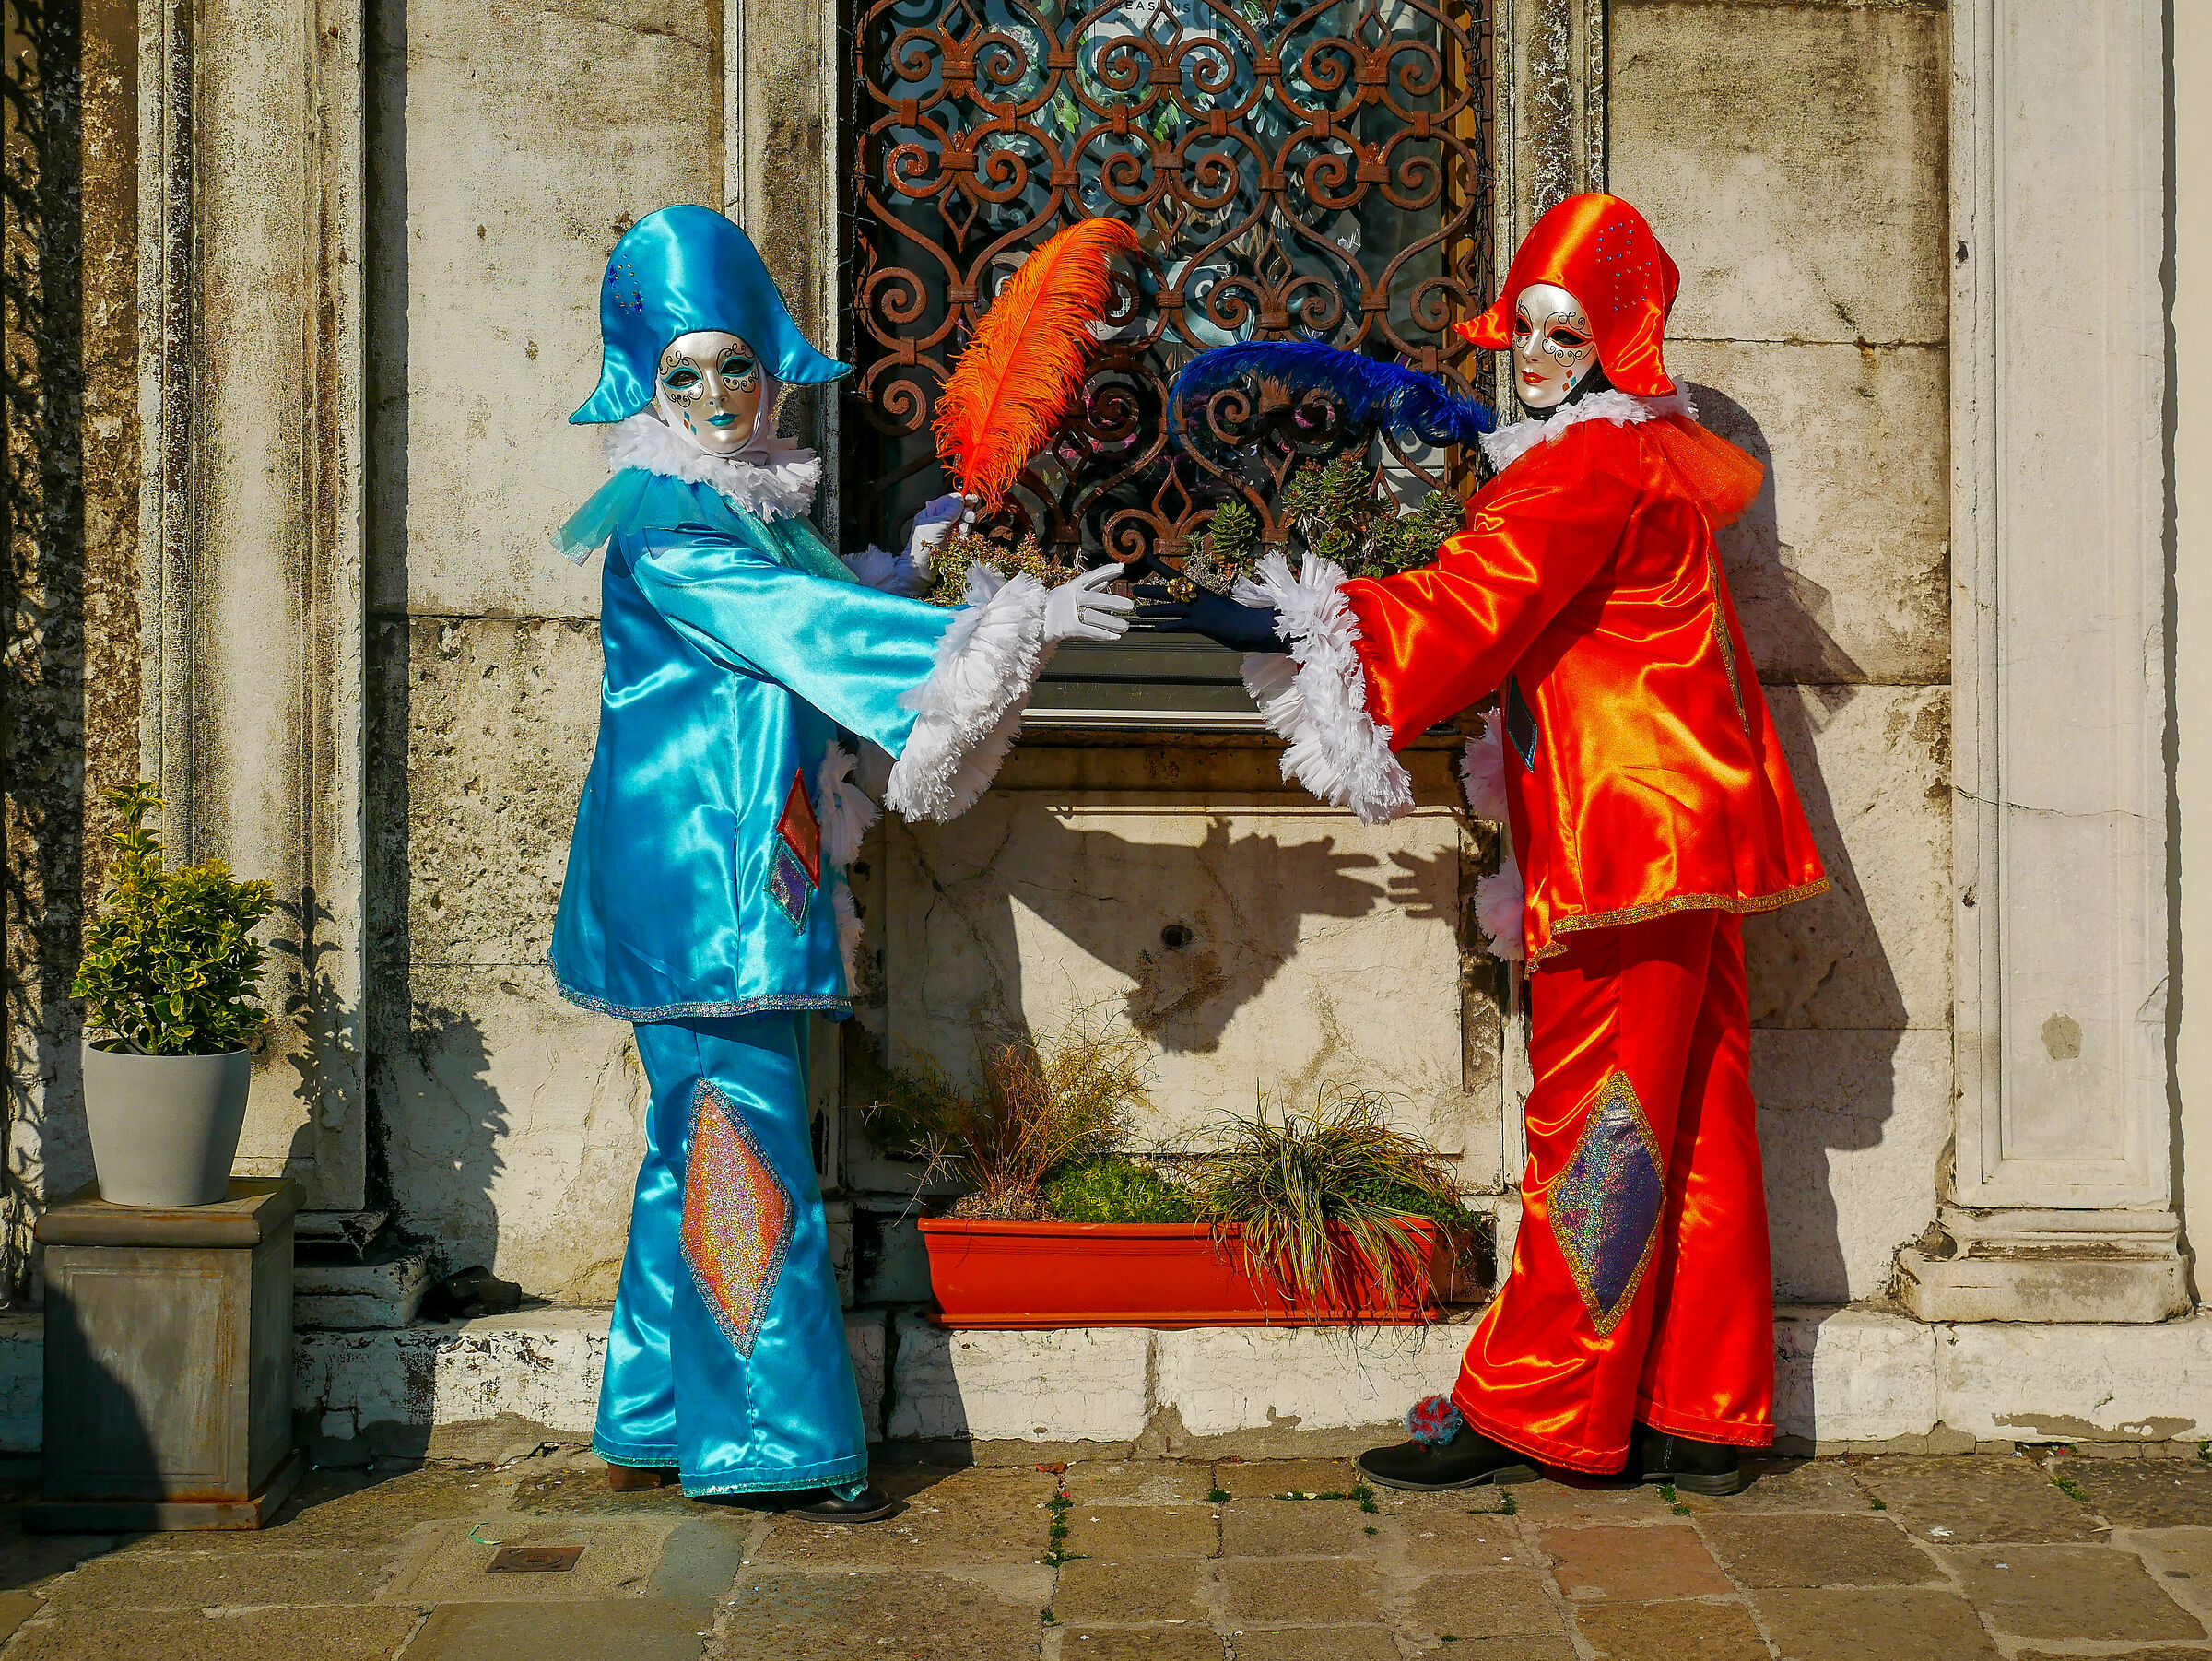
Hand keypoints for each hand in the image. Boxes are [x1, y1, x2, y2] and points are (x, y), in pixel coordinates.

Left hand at [906, 492, 978, 573]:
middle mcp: (939, 521)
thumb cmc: (922, 547)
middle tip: (969, 517)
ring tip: (962, 532)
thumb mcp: (936, 525)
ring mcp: (946, 533)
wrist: (920, 570)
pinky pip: (963, 535)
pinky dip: (965, 536)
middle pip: (958, 511)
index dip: (960, 499)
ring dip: (965, 526)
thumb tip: (960, 498)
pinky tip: (961, 540)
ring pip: (962, 523)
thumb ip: (950, 511)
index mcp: (931, 513)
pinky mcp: (952, 543)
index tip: (971, 499)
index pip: (948, 501)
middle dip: (965, 513)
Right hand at [1044, 563, 1135, 644]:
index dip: (1105, 571)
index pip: (1089, 577)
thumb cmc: (1051, 612)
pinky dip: (1102, 634)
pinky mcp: (1065, 628)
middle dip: (1113, 602)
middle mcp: (1068, 598)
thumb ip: (1088, 590)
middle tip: (1130, 605)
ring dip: (1111, 622)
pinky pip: (1087, 630)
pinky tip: (1114, 637)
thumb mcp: (1069, 596)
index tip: (1121, 568)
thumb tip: (1105, 583)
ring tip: (1126, 627)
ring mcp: (1066, 613)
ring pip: (1093, 616)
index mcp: (1068, 589)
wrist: (1030, 626)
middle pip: (1094, 599)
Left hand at [1132, 561, 1287, 652]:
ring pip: (1172, 609)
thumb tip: (1198, 605)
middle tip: (1134, 588)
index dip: (1161, 567)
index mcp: (1202, 592)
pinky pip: (1182, 625)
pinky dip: (1169, 627)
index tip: (1148, 559)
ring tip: (1139, 611)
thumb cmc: (1240, 617)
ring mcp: (1200, 611)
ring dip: (1154, 610)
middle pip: (1171, 592)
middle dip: (1152, 590)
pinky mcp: (1203, 625)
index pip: (1178, 576)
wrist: (1253, 624)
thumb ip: (1207, 606)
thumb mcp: (1220, 608)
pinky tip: (1156, 629)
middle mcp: (1199, 599)